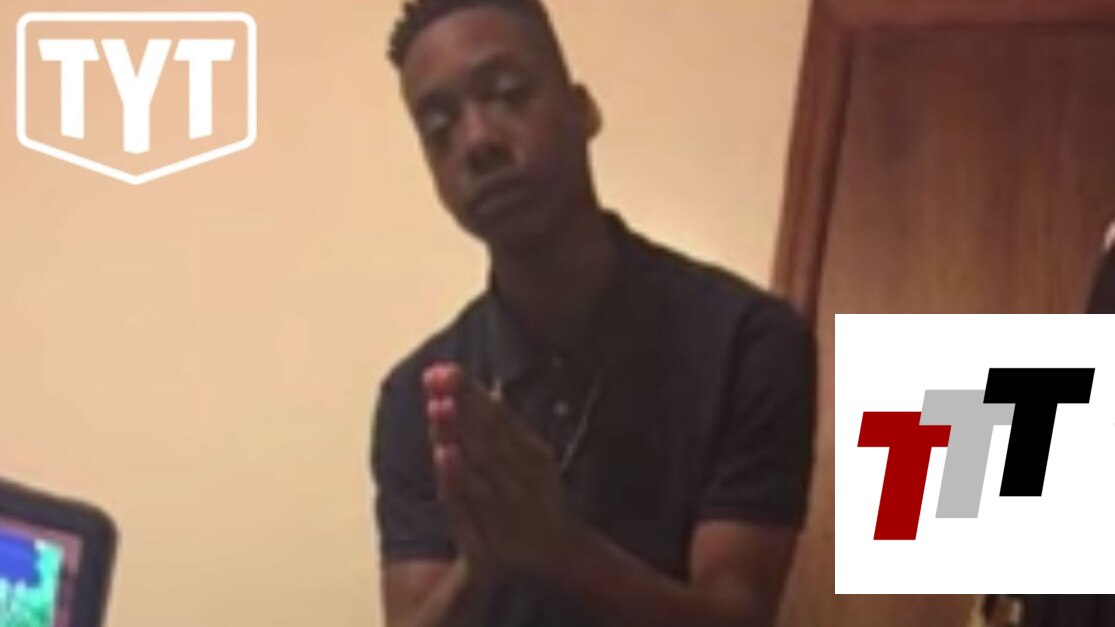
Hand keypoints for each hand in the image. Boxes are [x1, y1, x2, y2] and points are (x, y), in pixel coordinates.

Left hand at [423, 362, 578, 577]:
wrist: (558, 551)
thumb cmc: (536, 497)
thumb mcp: (527, 460)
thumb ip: (503, 429)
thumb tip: (478, 392)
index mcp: (531, 449)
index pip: (497, 413)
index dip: (470, 390)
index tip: (444, 368)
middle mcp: (523, 468)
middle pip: (487, 428)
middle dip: (462, 400)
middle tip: (438, 374)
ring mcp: (509, 495)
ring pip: (479, 458)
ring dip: (459, 430)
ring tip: (438, 404)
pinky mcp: (495, 520)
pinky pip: (472, 496)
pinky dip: (458, 474)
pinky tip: (442, 454)